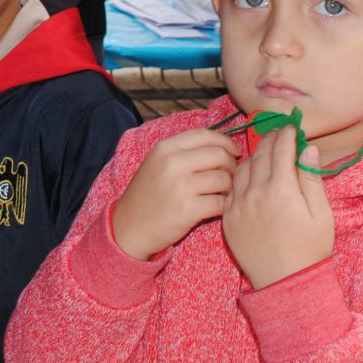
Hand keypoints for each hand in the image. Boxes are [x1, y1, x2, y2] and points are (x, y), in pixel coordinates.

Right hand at [112, 128, 238, 259]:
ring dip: (229, 188)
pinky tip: (215, 208)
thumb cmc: (147, 195)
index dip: (226, 142)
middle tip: (229, 176)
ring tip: (221, 194)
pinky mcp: (188, 209)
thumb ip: (184, 152)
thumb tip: (223, 148)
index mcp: (165, 148)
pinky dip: (223, 206)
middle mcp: (172, 163)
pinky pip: (221, 203)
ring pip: (224, 179)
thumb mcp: (157, 163)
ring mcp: (180, 186)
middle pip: (220, 155)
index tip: (233, 152)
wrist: (129, 227)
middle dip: (232, 166)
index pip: (206, 135)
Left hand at [223, 127, 333, 288]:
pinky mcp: (228, 217)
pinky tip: (250, 176)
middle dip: (271, 140)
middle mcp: (255, 193)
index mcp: (281, 190)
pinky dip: (241, 176)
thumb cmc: (310, 248)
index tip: (292, 128)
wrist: (285, 282)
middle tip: (279, 134)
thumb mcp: (321, 213)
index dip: (287, 135)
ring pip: (242, 168)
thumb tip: (308, 149)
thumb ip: (312, 178)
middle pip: (260, 154)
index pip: (281, 149)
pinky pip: (232, 187)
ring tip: (266, 153)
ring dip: (254, 156)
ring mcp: (238, 205)